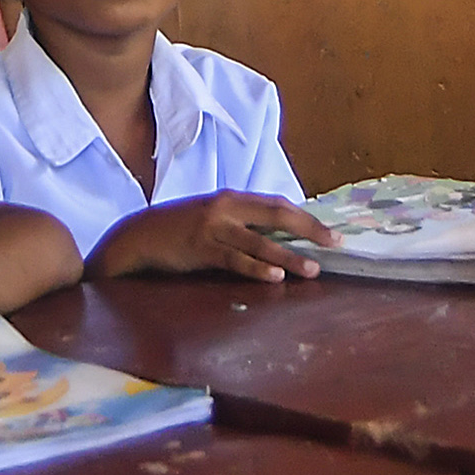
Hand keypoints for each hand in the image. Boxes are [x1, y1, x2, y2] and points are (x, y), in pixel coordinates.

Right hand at [91, 193, 332, 282]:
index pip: (278, 204)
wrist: (140, 236)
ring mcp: (214, 228)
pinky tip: (274, 276)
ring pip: (260, 241)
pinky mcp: (201, 249)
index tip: (330, 232)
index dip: (306, 217)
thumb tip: (280, 236)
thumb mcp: (214, 218)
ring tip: (311, 269)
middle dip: (309, 230)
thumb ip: (243, 223)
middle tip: (334, 244)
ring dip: (289, 255)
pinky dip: (256, 268)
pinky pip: (235, 259)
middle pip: (276, 215)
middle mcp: (227, 208)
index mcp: (233, 199)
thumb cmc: (181, 229)